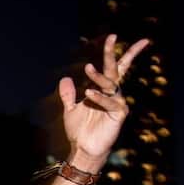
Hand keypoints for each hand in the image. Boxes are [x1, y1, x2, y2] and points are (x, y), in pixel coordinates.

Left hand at [58, 33, 149, 168]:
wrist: (82, 148)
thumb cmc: (80, 130)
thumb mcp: (70, 109)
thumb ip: (68, 95)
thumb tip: (65, 79)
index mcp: (104, 90)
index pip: (113, 68)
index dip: (114, 52)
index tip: (114, 36)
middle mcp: (113, 93)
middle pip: (116, 69)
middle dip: (112, 54)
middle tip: (111, 37)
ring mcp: (117, 103)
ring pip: (111, 84)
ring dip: (99, 76)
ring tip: (87, 69)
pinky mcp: (119, 114)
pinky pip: (111, 102)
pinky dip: (100, 97)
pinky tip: (89, 94)